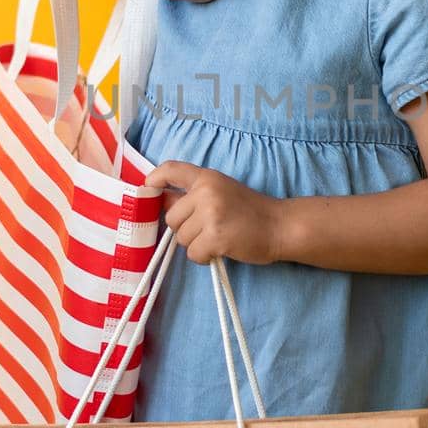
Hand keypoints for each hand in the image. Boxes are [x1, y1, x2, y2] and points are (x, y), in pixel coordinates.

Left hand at [145, 162, 285, 264]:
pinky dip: (204, 257)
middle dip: (185, 229)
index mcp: (207, 177)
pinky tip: (221, 250)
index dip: (154, 179)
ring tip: (219, 238)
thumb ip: (195, 195)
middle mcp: (205, 192)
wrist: (280, 225)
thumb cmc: (251, 211)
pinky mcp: (215, 236)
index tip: (147, 189)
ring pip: (180, 238)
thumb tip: (163, 202)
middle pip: (171, 217)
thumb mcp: (222, 191)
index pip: (171, 169)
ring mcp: (210, 214)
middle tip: (208, 229)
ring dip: (196, 244)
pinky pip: (193, 254)